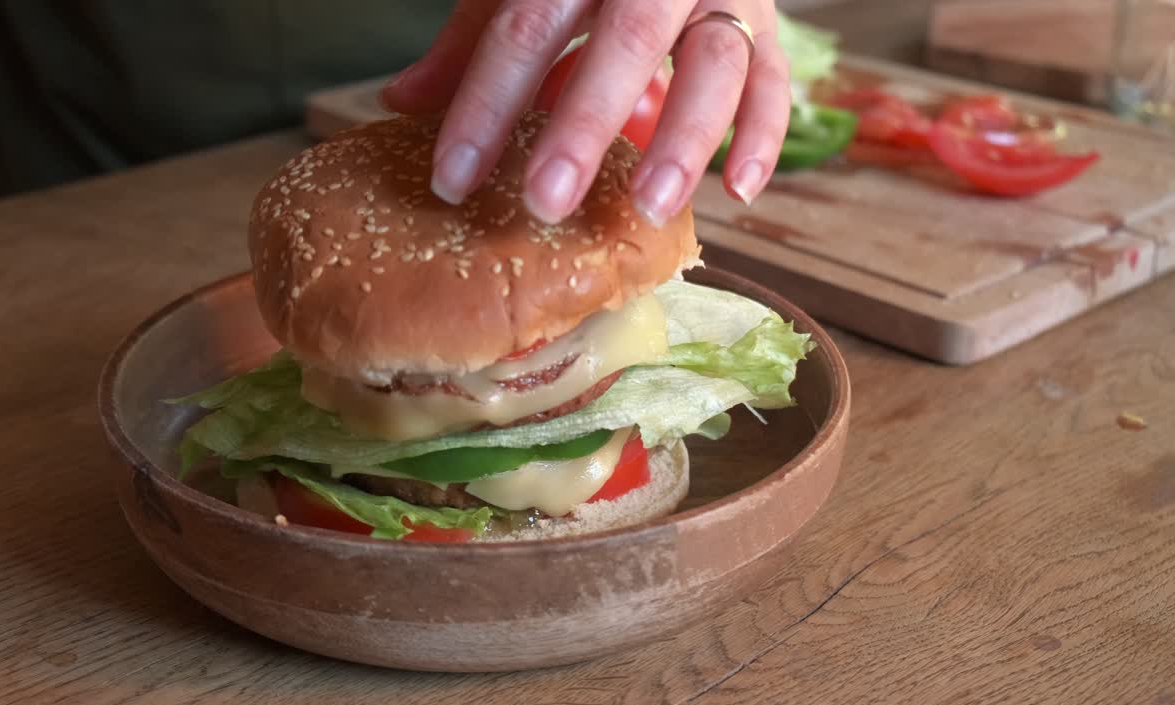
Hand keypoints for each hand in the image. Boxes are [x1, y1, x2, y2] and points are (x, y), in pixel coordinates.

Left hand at [381, 0, 789, 225]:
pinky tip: (738, 193)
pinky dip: (764, 137)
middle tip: (546, 201)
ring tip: (648, 207)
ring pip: (716, 62)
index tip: (452, 180)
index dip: (486, 104)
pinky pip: (775, 81)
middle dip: (585, 124)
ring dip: (685, 138)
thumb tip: (400, 104)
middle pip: (626, 40)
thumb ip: (473, 41)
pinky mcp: (767, 27)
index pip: (525, 26)